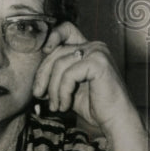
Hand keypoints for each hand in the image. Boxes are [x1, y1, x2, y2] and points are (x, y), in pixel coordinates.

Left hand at [32, 21, 137, 136]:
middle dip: (43, 75)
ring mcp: (98, 53)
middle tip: (38, 95)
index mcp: (88, 48)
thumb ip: (55, 75)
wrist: (115, 121)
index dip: (52, 36)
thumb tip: (34, 74)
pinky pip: (69, 74)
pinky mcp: (98, 63)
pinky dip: (62, 92)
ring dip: (53, 89)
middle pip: (56, 51)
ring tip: (55, 106)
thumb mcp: (68, 87)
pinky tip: (65, 105)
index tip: (43, 52)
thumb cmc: (94, 106)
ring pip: (60, 65)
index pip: (66, 29)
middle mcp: (94, 46)